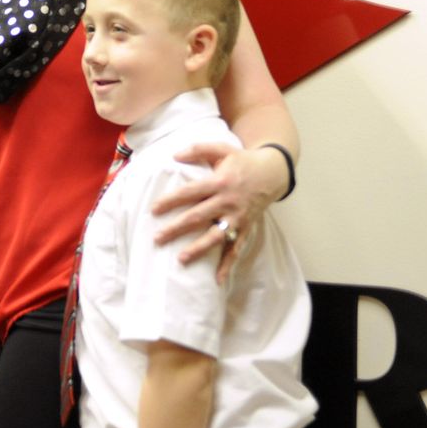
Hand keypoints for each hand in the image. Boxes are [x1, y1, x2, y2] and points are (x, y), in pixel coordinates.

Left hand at [151, 143, 282, 282]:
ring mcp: (238, 217)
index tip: (154, 210)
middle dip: (177, 228)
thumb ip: (198, 149)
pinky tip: (218, 279)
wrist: (273, 173)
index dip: (171, 201)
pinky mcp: (246, 227)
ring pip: (216, 236)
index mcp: (220, 182)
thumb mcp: (222, 149)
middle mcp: (228, 202)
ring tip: (181, 259)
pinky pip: (237, 248)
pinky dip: (228, 264)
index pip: (190, 192)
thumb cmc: (242, 160)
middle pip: (199, 217)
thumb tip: (174, 155)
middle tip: (158, 238)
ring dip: (199, 249)